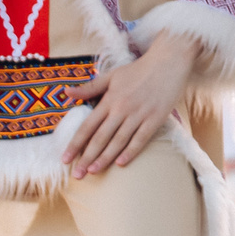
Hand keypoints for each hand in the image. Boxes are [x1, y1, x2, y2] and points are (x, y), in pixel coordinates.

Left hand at [63, 34, 196, 177]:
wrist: (170, 60)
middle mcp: (122, 109)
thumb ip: (89, 88)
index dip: (75, 144)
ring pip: (119, 141)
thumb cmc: (139, 69)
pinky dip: (131, 151)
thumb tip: (65, 93)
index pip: (87, 126)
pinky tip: (121, 162)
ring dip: (105, 158)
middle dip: (87, 157)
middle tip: (77, 175)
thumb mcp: (111, 75)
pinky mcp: (156, 117)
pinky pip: (141, 138)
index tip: (65, 159)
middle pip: (101, 138)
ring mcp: (140, 114)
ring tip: (94, 171)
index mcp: (110, 99)